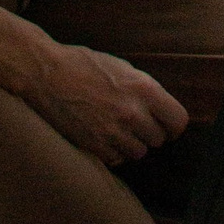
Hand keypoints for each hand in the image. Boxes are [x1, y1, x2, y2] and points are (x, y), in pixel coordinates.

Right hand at [22, 36, 189, 165]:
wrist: (45, 74)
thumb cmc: (82, 65)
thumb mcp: (121, 67)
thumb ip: (143, 89)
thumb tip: (160, 108)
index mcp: (143, 88)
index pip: (177, 121)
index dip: (173, 125)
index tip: (167, 126)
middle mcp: (133, 113)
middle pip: (159, 139)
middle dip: (149, 131)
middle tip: (134, 121)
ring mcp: (114, 132)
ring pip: (139, 152)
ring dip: (132, 143)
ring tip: (116, 127)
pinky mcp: (95, 146)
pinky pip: (117, 159)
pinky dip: (113, 151)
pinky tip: (102, 135)